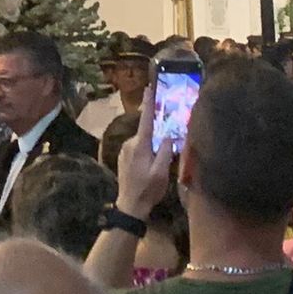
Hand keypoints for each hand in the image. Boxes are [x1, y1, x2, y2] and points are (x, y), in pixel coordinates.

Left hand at [115, 83, 173, 220]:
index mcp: (140, 145)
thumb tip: (168, 134)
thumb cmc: (148, 189)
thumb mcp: (161, 172)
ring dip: (152, 145)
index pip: (145, 120)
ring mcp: (125, 150)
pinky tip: (152, 165)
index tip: (149, 88)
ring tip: (160, 162)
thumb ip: (165, 151)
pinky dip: (147, 151)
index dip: (148, 104)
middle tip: (167, 139)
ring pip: (143, 141)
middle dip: (157, 132)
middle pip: (146, 131)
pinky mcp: (124, 157)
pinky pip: (138, 148)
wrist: (130, 205)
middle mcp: (130, 143)